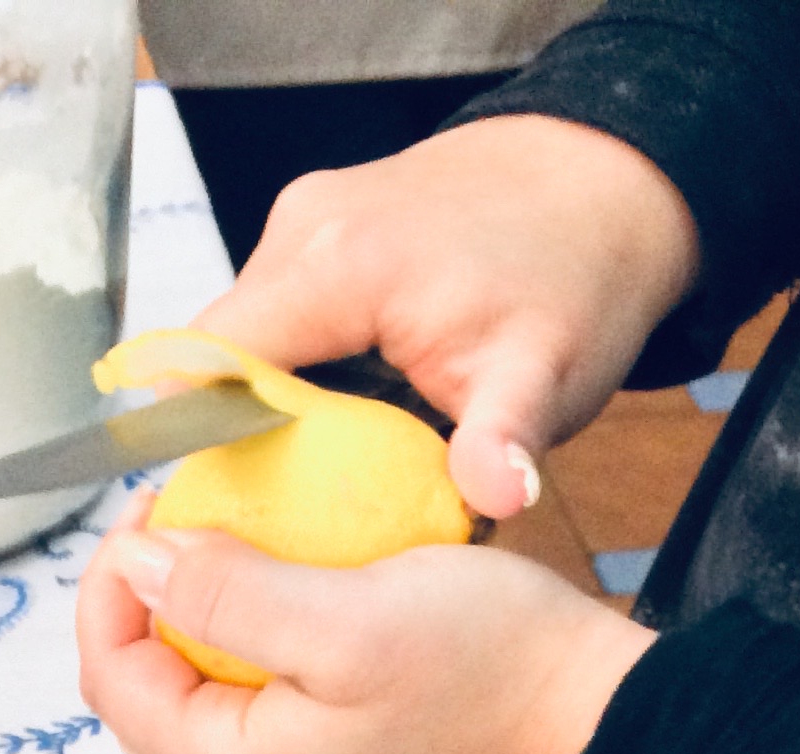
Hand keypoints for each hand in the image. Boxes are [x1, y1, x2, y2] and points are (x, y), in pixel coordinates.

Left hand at [76, 514, 652, 753]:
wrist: (593, 727)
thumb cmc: (486, 667)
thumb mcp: (345, 613)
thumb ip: (226, 594)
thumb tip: (136, 561)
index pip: (114, 683)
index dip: (109, 587)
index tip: (151, 504)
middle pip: (145, 706)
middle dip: (139, 611)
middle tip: (178, 520)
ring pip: (195, 714)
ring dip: (189, 631)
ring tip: (223, 549)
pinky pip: (253, 720)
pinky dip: (242, 656)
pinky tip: (278, 597)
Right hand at [194, 116, 700, 520]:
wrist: (602, 185)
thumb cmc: (575, 279)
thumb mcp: (547, 375)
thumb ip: (505, 440)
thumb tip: (499, 495)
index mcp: (336, 267)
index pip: (209, 363)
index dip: (197, 446)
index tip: (216, 518)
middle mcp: (304, 232)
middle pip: (216, 359)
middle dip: (232, 440)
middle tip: (271, 521)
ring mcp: (307, 224)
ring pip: (240, 340)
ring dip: (259, 409)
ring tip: (303, 482)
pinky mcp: (318, 230)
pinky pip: (272, 317)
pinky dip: (287, 374)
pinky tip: (330, 423)